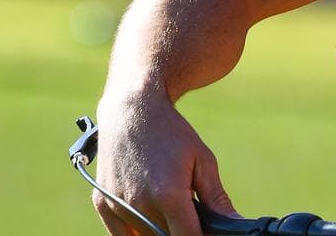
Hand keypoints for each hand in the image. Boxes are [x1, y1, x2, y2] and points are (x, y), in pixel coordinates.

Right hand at [92, 90, 239, 234]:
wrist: (132, 111)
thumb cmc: (171, 133)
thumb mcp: (202, 160)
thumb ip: (216, 198)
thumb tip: (234, 222)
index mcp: (168, 194)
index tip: (209, 231)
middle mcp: (140, 204)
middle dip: (182, 230)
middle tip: (191, 212)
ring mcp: (117, 205)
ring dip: (161, 228)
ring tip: (170, 203)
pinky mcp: (102, 204)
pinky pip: (121, 235)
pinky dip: (137, 230)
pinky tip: (150, 214)